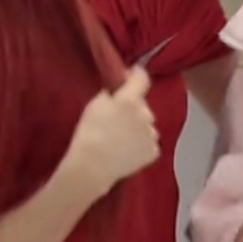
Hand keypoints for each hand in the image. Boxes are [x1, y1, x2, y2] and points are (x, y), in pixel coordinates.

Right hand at [64, 68, 159, 192]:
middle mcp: (146, 115)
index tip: (131, 76)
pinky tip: (127, 151)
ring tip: (121, 139)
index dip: (137, 75)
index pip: (142, 78)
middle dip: (133, 108)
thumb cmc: (89, 133)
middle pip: (142, 106)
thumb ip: (110, 94)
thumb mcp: (94, 105)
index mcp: (131, 100)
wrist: (92, 166)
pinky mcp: (153, 152)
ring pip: (147, 125)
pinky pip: (149, 143)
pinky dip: (141, 145)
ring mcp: (152, 135)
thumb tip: (118, 91)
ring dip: (138, 127)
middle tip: (118, 118)